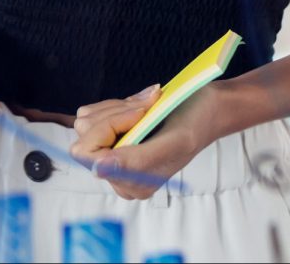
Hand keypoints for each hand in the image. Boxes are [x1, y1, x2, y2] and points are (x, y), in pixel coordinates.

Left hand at [71, 83, 217, 198]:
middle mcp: (117, 174)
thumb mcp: (172, 144)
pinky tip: (139, 107)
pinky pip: (92, 112)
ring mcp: (111, 154)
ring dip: (117, 108)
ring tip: (146, 109)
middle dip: (115, 114)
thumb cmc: (194, 126)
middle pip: (85, 135)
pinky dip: (114, 104)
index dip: (110, 126)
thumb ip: (135, 161)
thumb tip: (97, 169)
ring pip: (87, 120)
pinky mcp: (109, 135)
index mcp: (132, 184)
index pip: (89, 154)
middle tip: (146, 108)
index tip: (140, 114)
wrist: (204, 110)